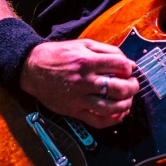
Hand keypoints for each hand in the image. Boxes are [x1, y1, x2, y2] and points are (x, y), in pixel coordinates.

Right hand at [19, 40, 139, 128]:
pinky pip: (96, 120)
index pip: (119, 65)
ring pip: (109, 107)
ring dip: (125, 105)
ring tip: (127, 100)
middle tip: (133, 85)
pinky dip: (112, 120)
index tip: (128, 70)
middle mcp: (83, 80)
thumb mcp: (84, 44)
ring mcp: (78, 98)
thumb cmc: (60, 54)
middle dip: (132, 87)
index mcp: (87, 61)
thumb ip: (108, 52)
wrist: (32, 68)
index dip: (128, 68)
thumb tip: (130, 64)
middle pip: (118, 88)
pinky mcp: (73, 110)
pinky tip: (118, 114)